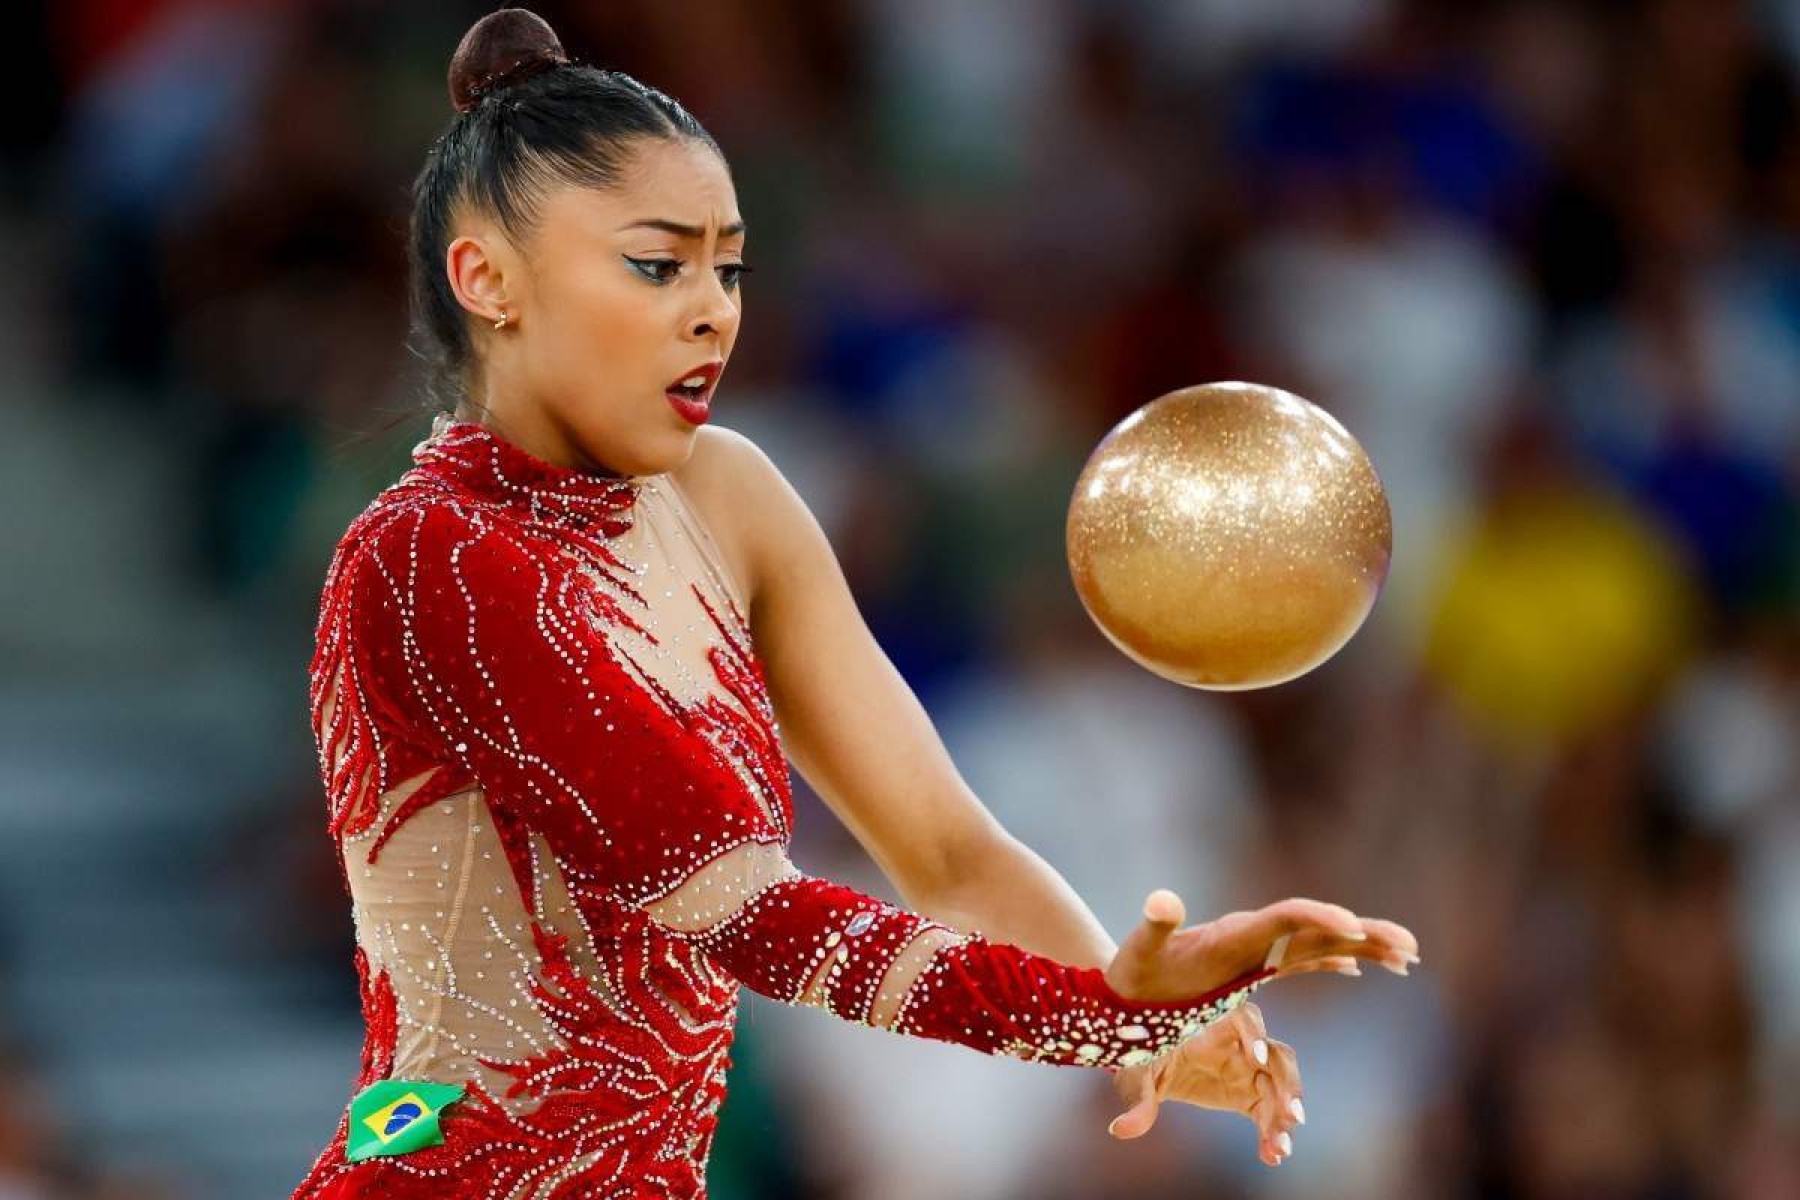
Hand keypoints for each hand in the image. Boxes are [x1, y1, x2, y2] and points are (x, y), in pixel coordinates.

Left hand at [1103, 888, 1418, 1002]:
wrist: (1120, 984)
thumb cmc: (1130, 973)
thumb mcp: (1140, 951)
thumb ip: (1155, 924)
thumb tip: (1162, 899)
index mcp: (1233, 933)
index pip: (1284, 917)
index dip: (1318, 917)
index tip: (1352, 925)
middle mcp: (1251, 936)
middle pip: (1316, 925)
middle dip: (1363, 931)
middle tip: (1409, 945)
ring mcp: (1255, 950)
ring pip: (1319, 940)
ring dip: (1362, 945)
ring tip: (1407, 955)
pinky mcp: (1253, 966)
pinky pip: (1304, 958)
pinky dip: (1336, 959)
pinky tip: (1360, 969)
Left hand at [1108, 1001, 1302, 1166]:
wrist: (1149, 1065)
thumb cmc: (1143, 1055)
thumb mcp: (1137, 1074)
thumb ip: (1137, 1100)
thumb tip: (1120, 1129)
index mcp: (1212, 1026)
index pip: (1244, 1018)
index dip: (1253, 1033)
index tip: (1254, 1056)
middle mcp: (1238, 1045)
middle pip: (1277, 1055)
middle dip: (1288, 1083)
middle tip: (1292, 1116)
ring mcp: (1248, 1069)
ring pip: (1280, 1085)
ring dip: (1286, 1113)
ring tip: (1281, 1147)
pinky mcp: (1249, 1094)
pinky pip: (1269, 1112)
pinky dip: (1273, 1133)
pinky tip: (1271, 1157)